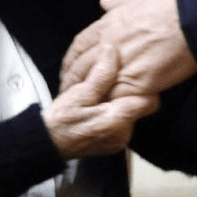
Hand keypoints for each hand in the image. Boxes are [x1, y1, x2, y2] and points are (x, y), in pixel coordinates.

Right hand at [43, 45, 157, 158]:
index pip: (149, 100)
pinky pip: (121, 123)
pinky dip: (113, 112)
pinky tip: (98, 106)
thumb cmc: (60, 122)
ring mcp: (118, 141)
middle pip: (140, 107)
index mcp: (117, 121)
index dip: (142, 86)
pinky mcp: (112, 143)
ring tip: (101, 95)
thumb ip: (100, 74)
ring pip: (131, 114)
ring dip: (120, 102)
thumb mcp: (78, 93)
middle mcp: (122, 135)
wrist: (48, 144)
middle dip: (130, 93)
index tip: (131, 76)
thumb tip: (111, 51)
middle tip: (111, 83)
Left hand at [60, 0, 196, 99]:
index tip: (70, 69)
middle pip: (82, 70)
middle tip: (73, 94)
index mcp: (108, 25)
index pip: (80, 46)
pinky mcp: (139, 83)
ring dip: (93, 98)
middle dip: (75, 83)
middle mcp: (109, 47)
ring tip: (89, 109)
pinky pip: (119, 100)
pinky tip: (112, 114)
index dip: (72, 60)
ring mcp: (122, 66)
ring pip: (97, 87)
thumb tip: (105, 2)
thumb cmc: (171, 3)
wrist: (193, 16)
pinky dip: (114, 107)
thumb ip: (119, 3)